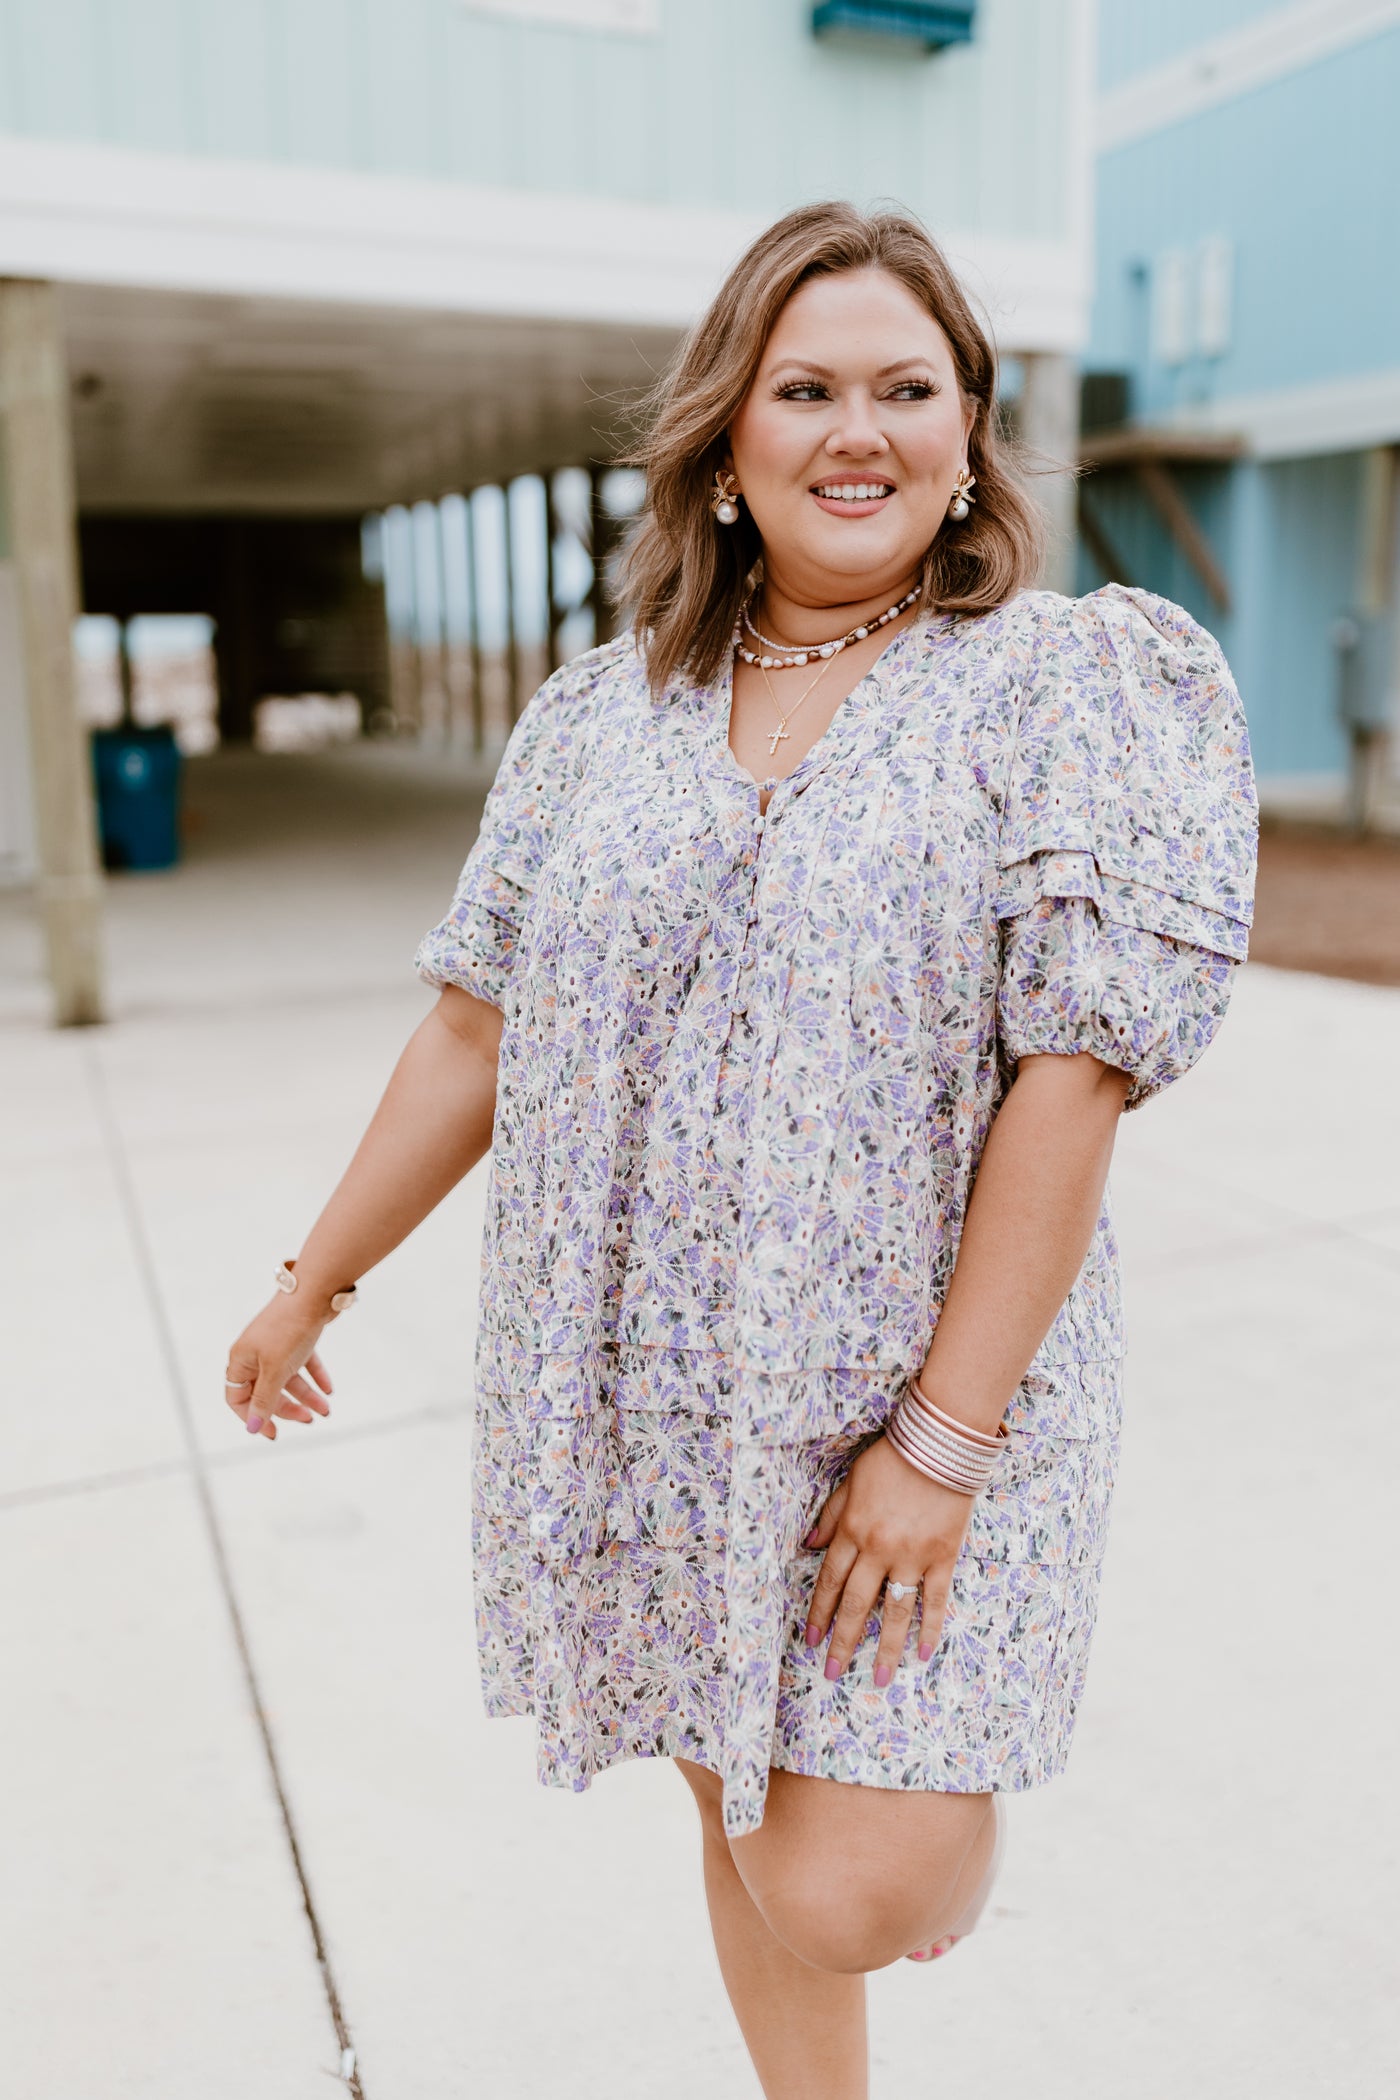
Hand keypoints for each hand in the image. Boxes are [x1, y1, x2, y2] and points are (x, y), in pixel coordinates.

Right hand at [224, 1298, 333, 1441]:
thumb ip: (265, 1399)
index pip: (238, 1398)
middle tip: (309, 1420)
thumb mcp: (275, 1370)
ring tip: (326, 1409)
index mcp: (241, 1360)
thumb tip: (253, 1427)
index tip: (273, 1432)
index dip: (252, 1417)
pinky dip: (315, 1376)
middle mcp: (255, 1354)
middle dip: (287, 1408)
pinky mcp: (295, 1337)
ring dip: (306, 1395)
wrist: (315, 1292)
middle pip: (266, 1391)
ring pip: (288, 1379)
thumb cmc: (289, 1330)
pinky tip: (329, 1389)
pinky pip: (302, 1363)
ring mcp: (275, 1345)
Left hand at [803, 1435, 972, 1684]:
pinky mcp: (943, 1557)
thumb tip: (810, 1545)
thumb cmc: (893, 1459)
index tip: (812, 1640)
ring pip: (894, 1612)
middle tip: (833, 1673)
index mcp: (853, 1531)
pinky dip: (930, 1628)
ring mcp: (913, 1557)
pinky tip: (923, 1653)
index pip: (829, 1581)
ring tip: (879, 1679)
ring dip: (884, 1648)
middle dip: (842, 1642)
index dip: (818, 1613)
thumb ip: (832, 1515)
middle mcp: (879, 1550)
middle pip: (855, 1604)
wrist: (940, 1445)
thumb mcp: (852, 1482)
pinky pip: (935, 1600)